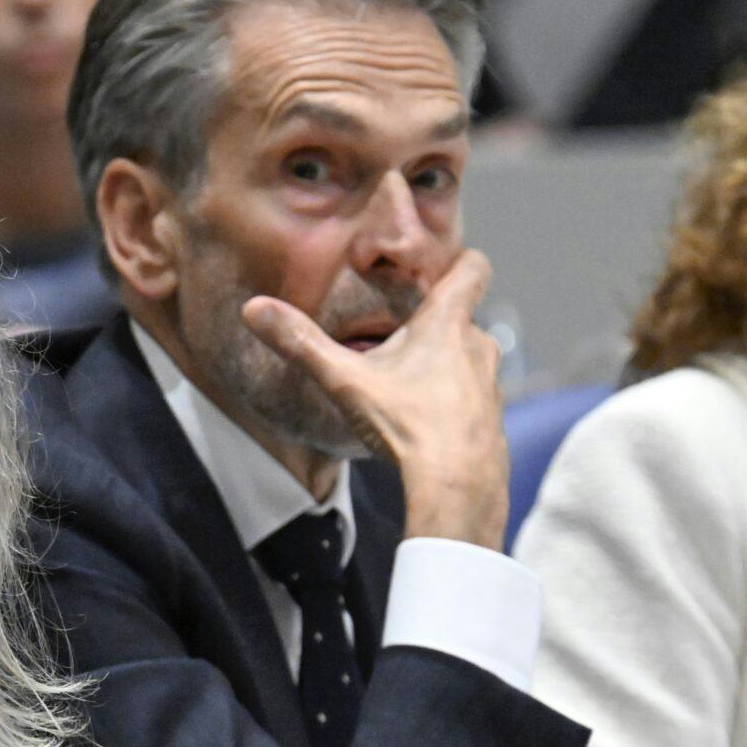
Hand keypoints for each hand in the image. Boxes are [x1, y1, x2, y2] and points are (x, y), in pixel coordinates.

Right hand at [240, 249, 508, 548]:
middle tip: (396, 339)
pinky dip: (451, 405)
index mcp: (447, 323)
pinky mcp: (492, 421)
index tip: (437, 268)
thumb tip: (253, 308)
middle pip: (462, 318)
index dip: (458, 261)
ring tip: (406, 388)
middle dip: (433, 325)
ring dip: (443, 366)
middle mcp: (479, 345)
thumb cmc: (406, 423)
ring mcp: (491, 385)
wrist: (458, 485)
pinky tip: (424, 428)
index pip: (473, 267)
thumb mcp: (344, 381)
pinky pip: (471, 400)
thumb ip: (301, 343)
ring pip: (467, 360)